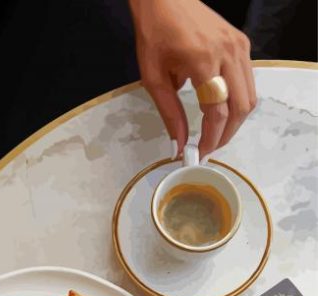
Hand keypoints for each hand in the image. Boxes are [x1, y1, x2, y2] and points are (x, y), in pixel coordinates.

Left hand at [129, 0, 256, 157]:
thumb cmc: (155, 34)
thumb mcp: (154, 78)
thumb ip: (169, 113)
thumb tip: (177, 144)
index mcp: (203, 60)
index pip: (217, 111)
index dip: (211, 138)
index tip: (200, 153)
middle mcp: (228, 52)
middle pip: (241, 107)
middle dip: (227, 134)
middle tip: (209, 148)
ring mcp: (239, 46)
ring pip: (249, 96)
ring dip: (235, 121)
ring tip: (215, 134)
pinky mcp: (242, 43)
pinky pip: (247, 81)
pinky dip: (237, 101)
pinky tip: (220, 110)